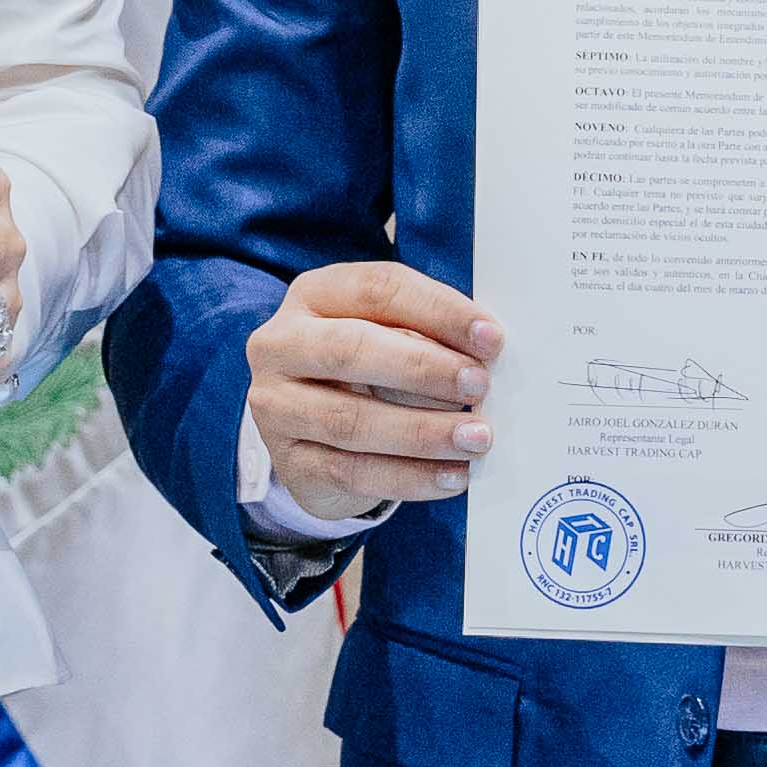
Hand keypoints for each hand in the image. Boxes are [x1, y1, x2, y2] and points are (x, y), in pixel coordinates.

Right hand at [247, 261, 490, 523]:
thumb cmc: (363, 371)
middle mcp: (281, 346)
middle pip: (350, 349)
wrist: (309, 434)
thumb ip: (425, 333)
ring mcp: (276, 408)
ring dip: (423, 431)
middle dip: (423, 368)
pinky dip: (410, 477)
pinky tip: (452, 476)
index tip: (490, 337)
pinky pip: (354, 473)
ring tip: (475, 438)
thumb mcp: (387, 335)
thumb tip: (484, 352)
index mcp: (313, 295)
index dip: (438, 311)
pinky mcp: (290, 464)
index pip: (376, 290)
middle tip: (479, 384)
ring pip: (351, 421)